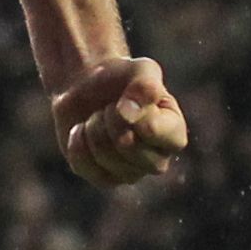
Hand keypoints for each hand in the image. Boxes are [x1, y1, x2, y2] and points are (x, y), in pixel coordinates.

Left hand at [54, 56, 187, 186]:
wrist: (91, 89)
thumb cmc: (124, 79)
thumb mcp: (142, 70)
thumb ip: (145, 85)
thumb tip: (129, 113)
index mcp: (174, 135)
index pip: (153, 130)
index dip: (132, 110)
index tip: (126, 98)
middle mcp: (157, 160)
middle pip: (126, 145)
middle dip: (110, 118)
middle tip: (111, 107)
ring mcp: (130, 174)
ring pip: (103, 154)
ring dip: (93, 127)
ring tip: (99, 117)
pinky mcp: (103, 179)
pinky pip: (83, 165)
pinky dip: (77, 140)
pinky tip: (83, 130)